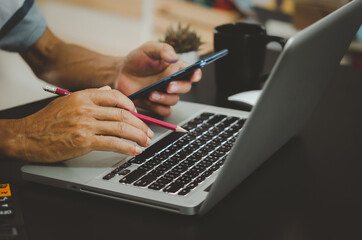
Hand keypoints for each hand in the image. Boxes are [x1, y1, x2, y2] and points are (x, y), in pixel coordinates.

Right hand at [11, 87, 153, 162]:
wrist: (27, 136)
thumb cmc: (47, 121)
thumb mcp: (67, 101)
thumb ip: (90, 96)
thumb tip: (108, 90)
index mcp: (83, 96)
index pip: (115, 96)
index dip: (131, 105)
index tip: (138, 114)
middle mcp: (86, 108)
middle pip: (122, 114)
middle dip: (140, 124)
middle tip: (148, 132)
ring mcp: (85, 125)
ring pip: (121, 128)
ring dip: (138, 136)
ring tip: (146, 142)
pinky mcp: (84, 141)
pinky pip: (112, 143)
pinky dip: (127, 147)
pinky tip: (134, 150)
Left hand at [116, 41, 201, 115]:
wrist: (120, 73)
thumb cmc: (136, 60)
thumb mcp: (148, 49)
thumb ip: (162, 50)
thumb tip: (174, 57)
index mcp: (175, 67)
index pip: (192, 71)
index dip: (196, 74)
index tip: (194, 76)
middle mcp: (172, 81)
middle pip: (186, 87)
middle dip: (179, 87)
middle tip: (169, 85)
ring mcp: (164, 94)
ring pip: (174, 100)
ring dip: (164, 98)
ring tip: (151, 93)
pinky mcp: (156, 104)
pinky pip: (164, 111)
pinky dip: (158, 108)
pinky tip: (148, 100)